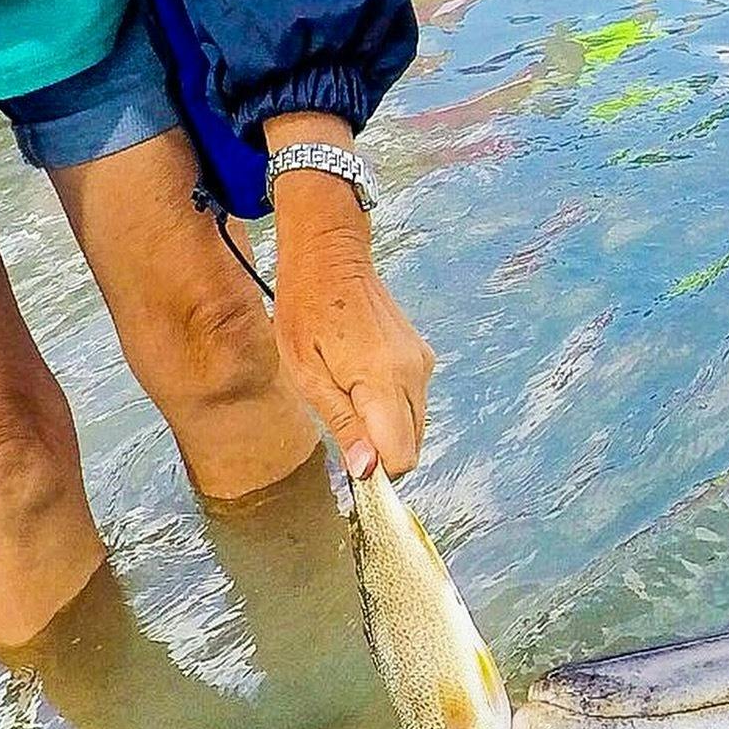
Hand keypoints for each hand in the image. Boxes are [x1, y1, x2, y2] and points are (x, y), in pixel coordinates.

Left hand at [266, 125, 432, 479]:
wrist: (330, 257)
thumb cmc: (306, 312)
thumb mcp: (307, 374)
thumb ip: (343, 424)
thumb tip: (367, 471)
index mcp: (384, 380)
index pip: (401, 456)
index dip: (375, 470)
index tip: (348, 459)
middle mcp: (414, 374)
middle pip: (412, 446)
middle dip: (381, 454)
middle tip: (342, 434)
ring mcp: (422, 364)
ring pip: (414, 427)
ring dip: (385, 431)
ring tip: (346, 401)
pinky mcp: (421, 357)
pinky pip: (413, 403)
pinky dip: (391, 411)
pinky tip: (360, 387)